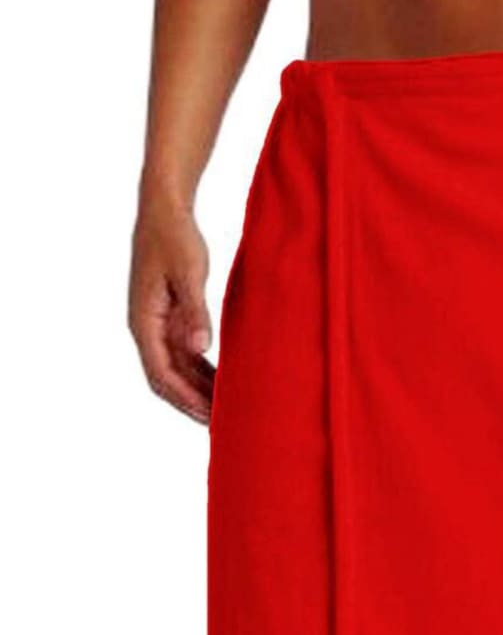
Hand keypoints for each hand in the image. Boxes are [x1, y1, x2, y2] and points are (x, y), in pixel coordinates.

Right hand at [128, 195, 213, 423]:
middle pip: (167, 379)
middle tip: (221, 425)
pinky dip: (202, 371)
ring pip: (176, 370)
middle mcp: (147, 328)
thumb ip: (194, 312)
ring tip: (226, 411)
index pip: (161, 373)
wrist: (166, 210)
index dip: (184, 398)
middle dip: (191, 403)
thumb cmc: (175, 237)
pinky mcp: (170, 318)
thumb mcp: (189, 273)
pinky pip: (185, 354)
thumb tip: (198, 348)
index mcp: (144, 321)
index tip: (207, 417)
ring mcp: (157, 324)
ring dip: (198, 390)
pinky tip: (223, 382)